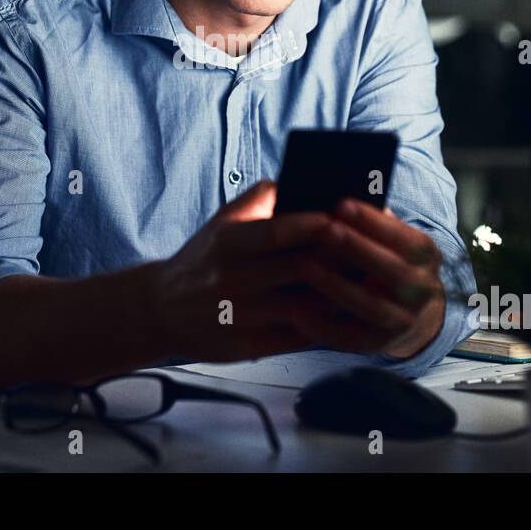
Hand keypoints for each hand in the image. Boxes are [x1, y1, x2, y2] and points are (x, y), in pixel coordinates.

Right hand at [148, 180, 350, 361]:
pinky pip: (296, 337)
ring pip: (304, 307)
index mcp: (227, 243)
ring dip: (339, 296)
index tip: (342, 219)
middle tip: (370, 252)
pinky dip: (325, 325)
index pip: (276, 232)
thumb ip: (259, 199)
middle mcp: (231, 280)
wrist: (160, 310)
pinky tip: (344, 312)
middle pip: (298, 271)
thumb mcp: (221, 222)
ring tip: (366, 283)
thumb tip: (304, 183)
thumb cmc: (203, 259)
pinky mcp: (246, 346)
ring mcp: (239, 316)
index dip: (313, 225)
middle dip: (338, 261)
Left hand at [302, 198, 446, 360]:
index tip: (342, 203)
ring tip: (306, 267)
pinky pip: (350, 339)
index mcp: (426, 257)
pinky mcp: (379, 345)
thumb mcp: (391, 238)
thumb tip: (336, 196)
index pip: (405, 237)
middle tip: (324, 230)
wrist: (412, 314)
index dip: (374, 222)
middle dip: (356, 249)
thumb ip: (372, 221)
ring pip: (372, 307)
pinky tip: (297, 311)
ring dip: (338, 286)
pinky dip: (324, 326)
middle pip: (393, 271)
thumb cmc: (386, 260)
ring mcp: (404, 322)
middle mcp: (423, 291)